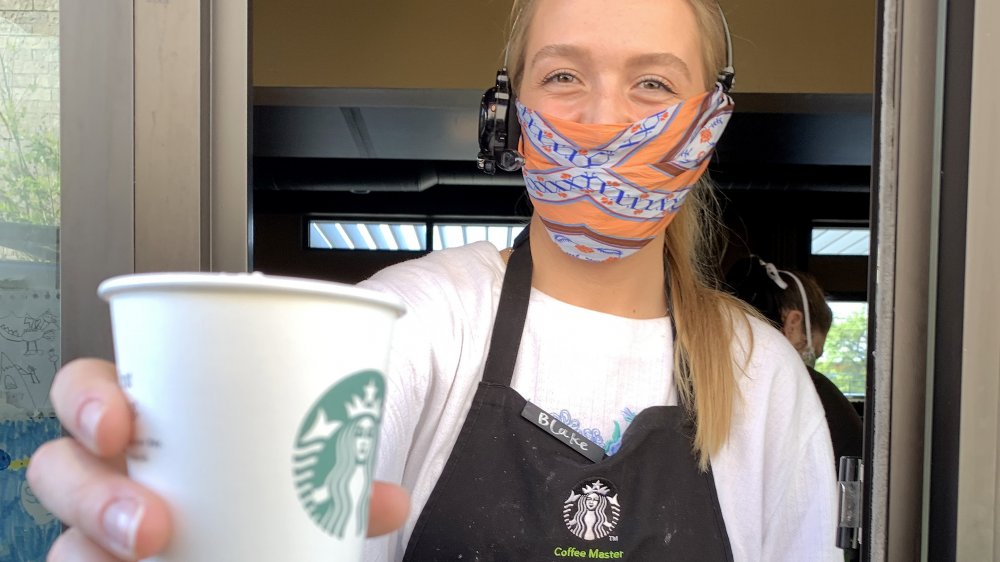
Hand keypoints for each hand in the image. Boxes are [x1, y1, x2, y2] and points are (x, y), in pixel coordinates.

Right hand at [28, 359, 409, 560]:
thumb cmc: (256, 483)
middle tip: (152, 524)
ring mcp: (99, 528)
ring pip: (62, 539)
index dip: (86, 401)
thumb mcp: (293, 469)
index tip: (121, 424)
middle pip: (59, 469)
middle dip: (92, 494)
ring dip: (93, 552)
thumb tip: (392, 499)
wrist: (255, 536)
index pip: (86, 391)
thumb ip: (338, 479)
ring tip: (151, 559)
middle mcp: (110, 471)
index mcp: (148, 421)